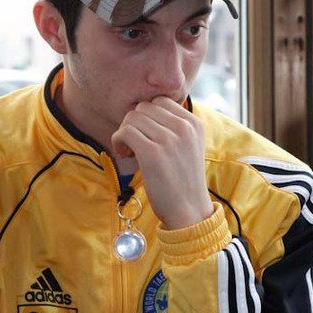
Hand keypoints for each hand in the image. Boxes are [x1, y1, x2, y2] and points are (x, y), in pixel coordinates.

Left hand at [111, 97, 213, 228]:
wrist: (189, 211)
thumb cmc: (183, 180)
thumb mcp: (189, 146)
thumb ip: (174, 126)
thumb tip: (142, 109)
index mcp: (194, 122)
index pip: (160, 101)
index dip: (147, 116)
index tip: (146, 135)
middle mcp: (184, 127)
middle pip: (143, 107)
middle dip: (134, 124)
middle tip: (135, 145)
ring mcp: (169, 139)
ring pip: (132, 118)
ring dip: (125, 133)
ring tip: (131, 151)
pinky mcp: (153, 153)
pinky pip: (125, 132)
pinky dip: (118, 141)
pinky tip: (125, 154)